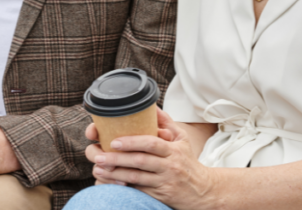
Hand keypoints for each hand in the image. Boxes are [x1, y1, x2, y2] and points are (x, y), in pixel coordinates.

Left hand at [86, 109, 217, 209]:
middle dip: (117, 158)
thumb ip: (166, 122)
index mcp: (173, 150)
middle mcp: (170, 166)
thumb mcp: (182, 139)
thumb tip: (152, 106)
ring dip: (115, 173)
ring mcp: (165, 182)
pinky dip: (124, 186)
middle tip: (98, 156)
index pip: (151, 144)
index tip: (114, 141)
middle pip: (141, 161)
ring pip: (137, 178)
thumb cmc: (188, 161)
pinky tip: (110, 182)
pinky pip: (139, 191)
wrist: (203, 190)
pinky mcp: (161, 196)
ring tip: (99, 169)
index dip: (132, 142)